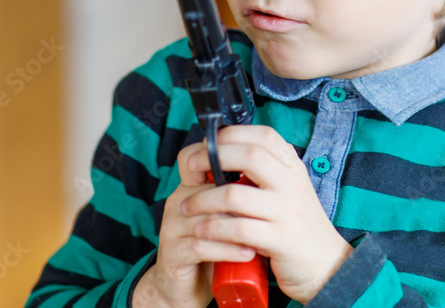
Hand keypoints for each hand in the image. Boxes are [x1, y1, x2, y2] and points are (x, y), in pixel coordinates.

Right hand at [132, 140, 257, 307]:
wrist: (186, 287)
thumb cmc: (213, 245)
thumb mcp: (225, 216)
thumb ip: (237, 193)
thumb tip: (272, 169)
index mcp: (190, 188)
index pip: (192, 158)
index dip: (215, 156)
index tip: (251, 169)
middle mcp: (177, 203)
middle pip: (211, 190)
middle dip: (241, 201)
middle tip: (267, 208)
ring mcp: (172, 228)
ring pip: (208, 218)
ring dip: (239, 227)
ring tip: (262, 232)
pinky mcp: (173, 254)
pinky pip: (201, 246)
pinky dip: (228, 250)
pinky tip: (248, 254)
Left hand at [180, 125, 353, 303]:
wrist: (326, 263)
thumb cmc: (297, 223)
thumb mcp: (288, 188)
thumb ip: (266, 169)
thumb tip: (223, 151)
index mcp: (292, 166)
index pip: (263, 135)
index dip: (231, 134)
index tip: (207, 143)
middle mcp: (292, 182)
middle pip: (249, 156)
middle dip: (213, 157)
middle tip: (191, 166)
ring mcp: (287, 210)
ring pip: (235, 195)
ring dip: (203, 199)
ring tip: (188, 205)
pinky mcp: (280, 239)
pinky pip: (239, 229)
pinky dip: (214, 228)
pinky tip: (201, 230)